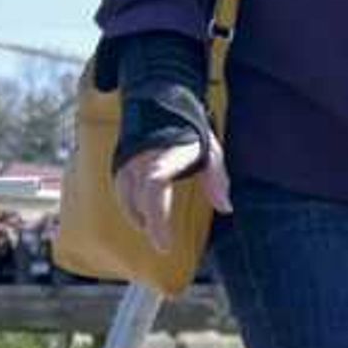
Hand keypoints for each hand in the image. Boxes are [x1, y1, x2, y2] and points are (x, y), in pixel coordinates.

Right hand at [117, 138, 229, 252]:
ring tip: (153, 229)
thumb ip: (217, 179)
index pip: (155, 186)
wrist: (162, 103)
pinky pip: (121, 189)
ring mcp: (129, 159)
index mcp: (165, 155)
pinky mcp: (121, 160)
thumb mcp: (210, 151)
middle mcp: (142, 158)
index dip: (157, 218)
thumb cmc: (191, 132)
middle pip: (139, 198)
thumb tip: (226, 208)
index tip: (164, 243)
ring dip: (139, 215)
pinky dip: (130, 205)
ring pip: (126, 196)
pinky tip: (142, 216)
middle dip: (151, 223)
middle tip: (163, 244)